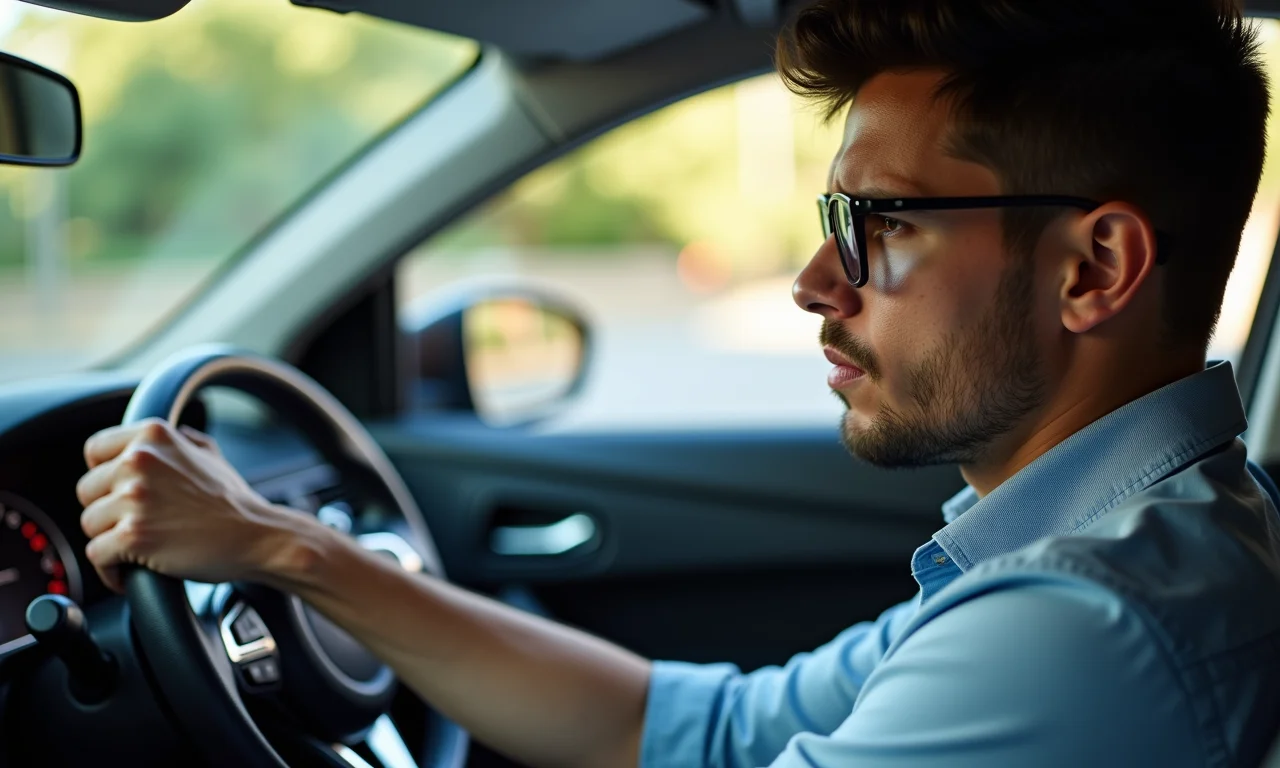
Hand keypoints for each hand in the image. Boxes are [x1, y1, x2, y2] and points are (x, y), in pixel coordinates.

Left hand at [76, 418, 298, 592]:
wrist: (258, 536)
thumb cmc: (234, 502)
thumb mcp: (211, 455)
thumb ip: (183, 441)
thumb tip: (171, 435)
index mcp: (153, 436)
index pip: (94, 450)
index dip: (103, 475)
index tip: (116, 492)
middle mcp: (140, 460)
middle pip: (87, 491)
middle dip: (107, 512)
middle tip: (134, 525)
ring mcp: (135, 497)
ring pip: (89, 524)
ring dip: (110, 542)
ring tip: (137, 550)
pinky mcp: (133, 534)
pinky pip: (97, 556)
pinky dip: (111, 571)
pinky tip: (131, 574)